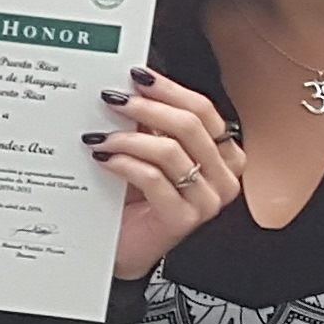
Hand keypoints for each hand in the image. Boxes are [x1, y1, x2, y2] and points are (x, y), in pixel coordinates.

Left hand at [91, 71, 247, 278]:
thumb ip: (150, 122)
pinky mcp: (183, 219)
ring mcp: (207, 201)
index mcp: (223, 155)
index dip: (169, 89)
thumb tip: (132, 85)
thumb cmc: (139, 198)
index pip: (203, 110)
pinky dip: (125, 163)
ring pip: (170, 151)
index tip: (137, 76)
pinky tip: (105, 158)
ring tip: (100, 135)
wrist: (126, 247)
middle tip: (114, 100)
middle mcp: (223, 177)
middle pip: (190, 126)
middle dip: (148, 107)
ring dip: (129, 137)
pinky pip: (154, 179)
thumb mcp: (149, 152)